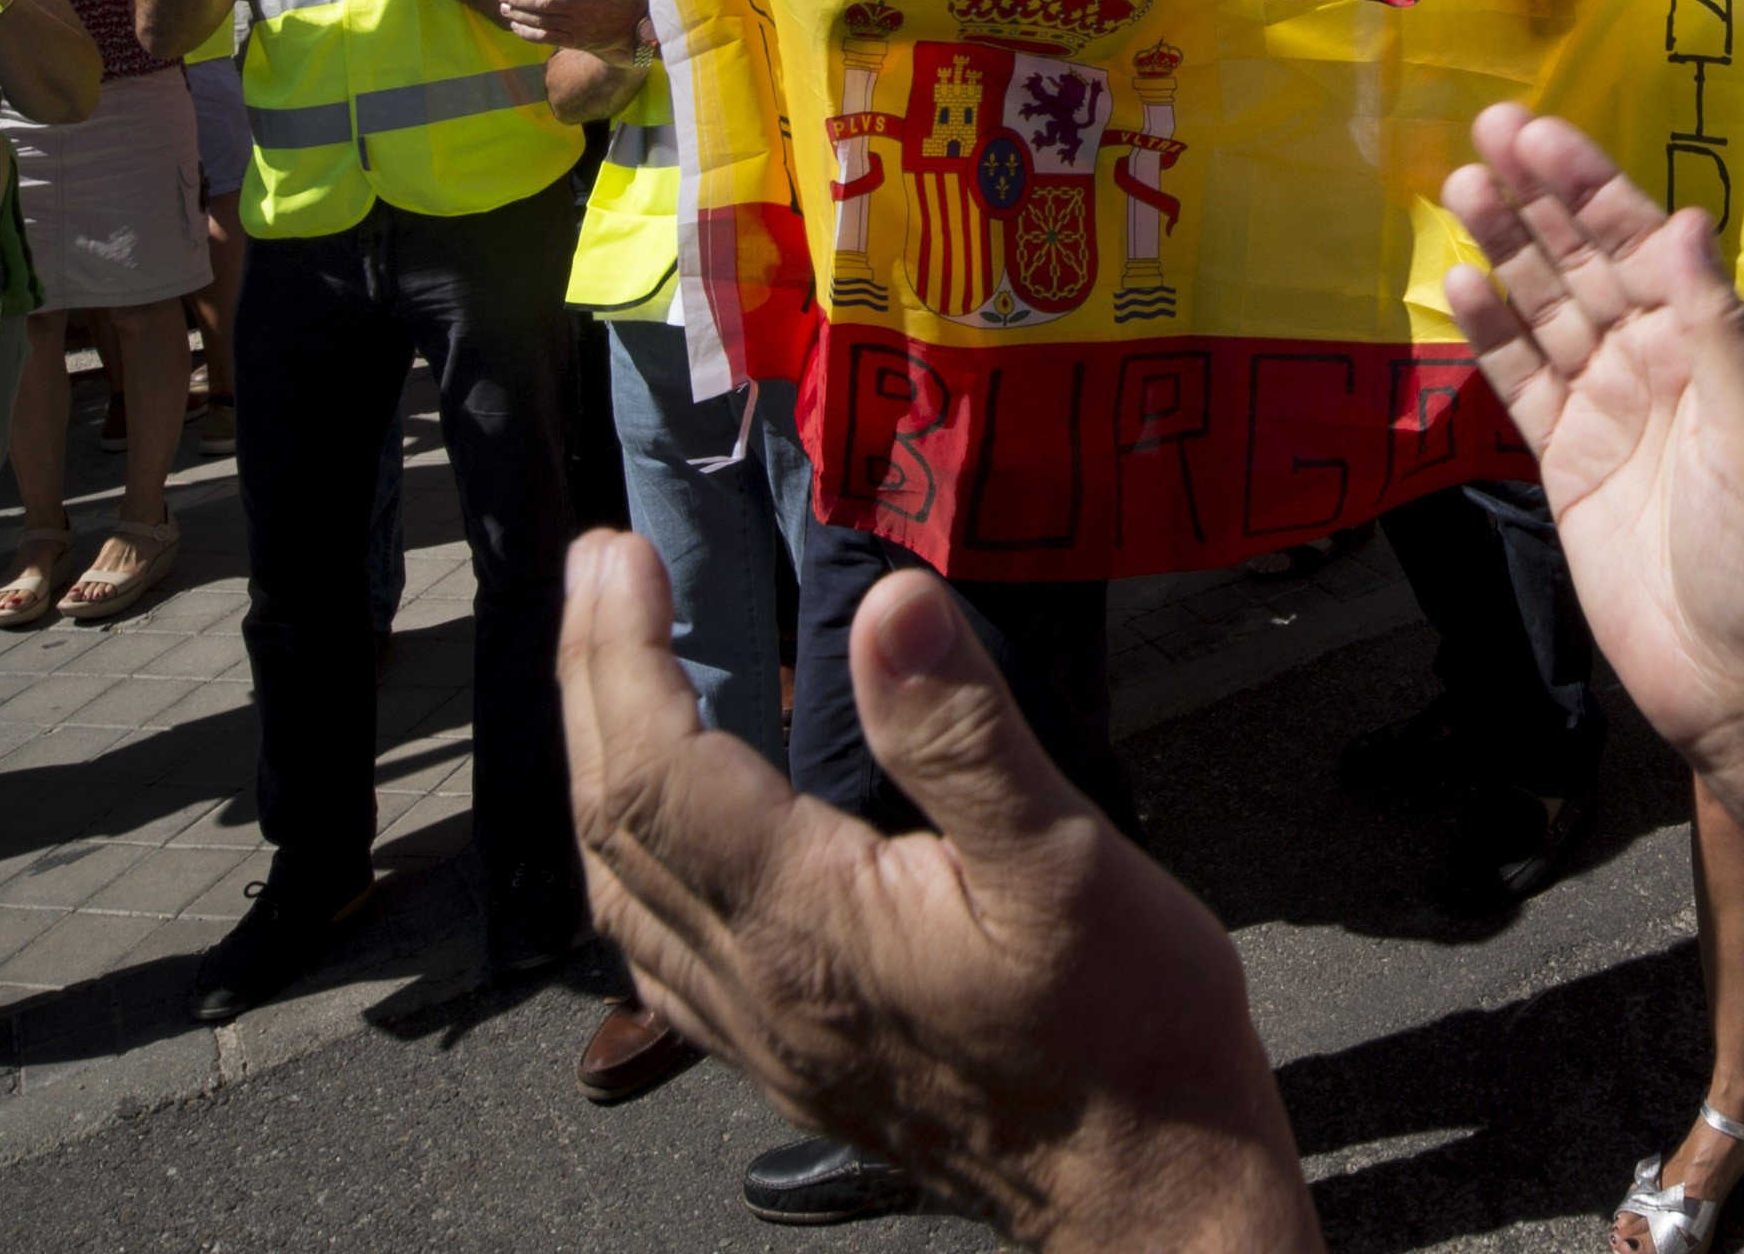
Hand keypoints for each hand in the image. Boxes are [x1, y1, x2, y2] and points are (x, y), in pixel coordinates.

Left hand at [498, 0, 649, 55]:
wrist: (634, 23)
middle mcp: (585, 6)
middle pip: (545, 3)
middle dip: (520, 0)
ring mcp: (580, 26)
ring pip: (543, 21)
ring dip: (520, 15)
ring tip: (504, 9)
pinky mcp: (576, 41)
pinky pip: (547, 38)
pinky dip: (528, 33)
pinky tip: (516, 26)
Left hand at [565, 534, 1317, 1251]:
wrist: (1150, 1187)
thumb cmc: (1125, 1031)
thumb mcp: (1066, 857)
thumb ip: (963, 732)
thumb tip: (890, 605)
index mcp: (805, 921)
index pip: (655, 771)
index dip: (619, 653)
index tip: (617, 556)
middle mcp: (755, 985)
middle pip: (614, 826)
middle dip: (594, 686)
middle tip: (604, 577)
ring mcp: (762, 1035)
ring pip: (624, 895)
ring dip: (602, 772)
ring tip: (618, 678)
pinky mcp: (789, 1060)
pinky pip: (662, 956)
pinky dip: (639, 867)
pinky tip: (671, 838)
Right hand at [1438, 106, 1743, 799]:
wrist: (1741, 677)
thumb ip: (1715, 327)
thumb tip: (1681, 220)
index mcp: (1709, 343)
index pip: (1641, 241)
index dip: (1589, 185)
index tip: (1538, 131)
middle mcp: (1655, 361)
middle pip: (1583, 261)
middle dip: (1537, 198)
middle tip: (1482, 133)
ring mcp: (1606, 409)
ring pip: (1544, 311)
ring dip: (1504, 250)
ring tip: (1458, 190)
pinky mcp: (1565, 463)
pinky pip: (1520, 385)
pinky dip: (1489, 336)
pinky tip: (1455, 286)